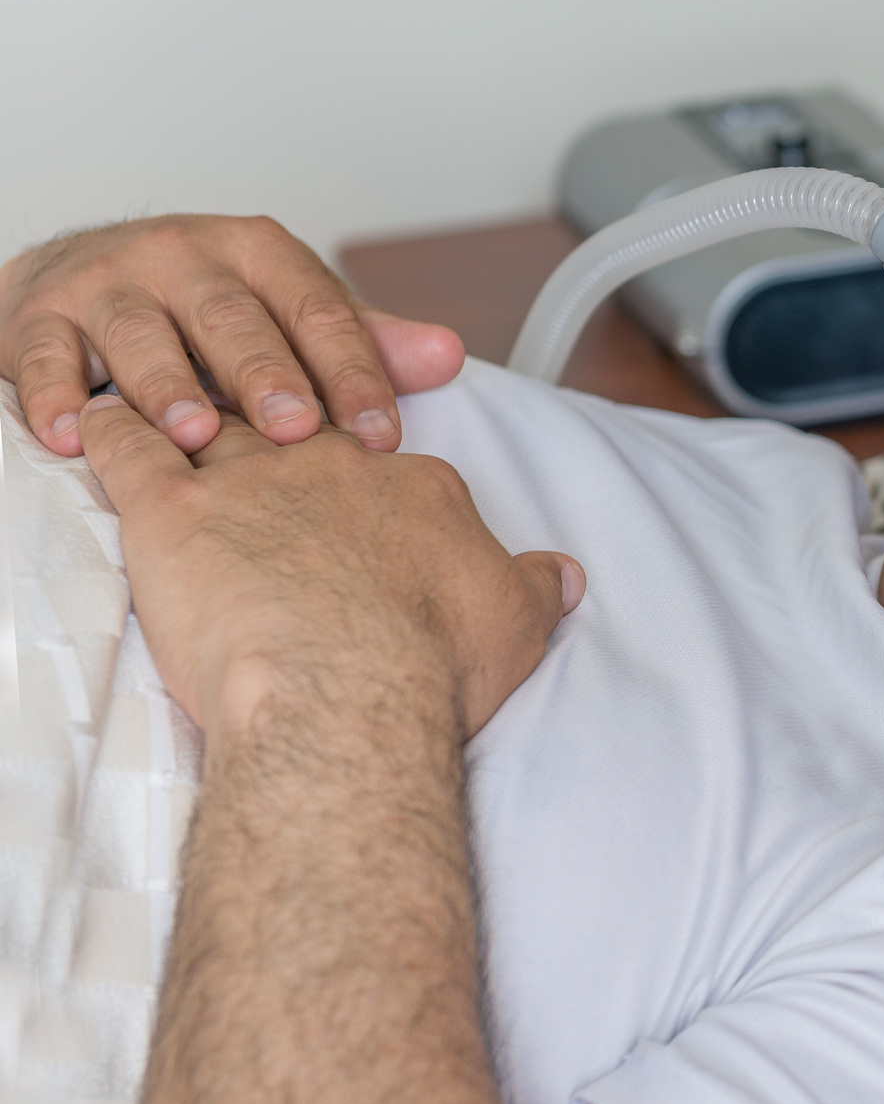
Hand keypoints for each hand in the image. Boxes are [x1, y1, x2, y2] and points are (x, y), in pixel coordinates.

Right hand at [0, 214, 464, 457]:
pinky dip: (55, 394)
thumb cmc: (208, 311)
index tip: (383, 434)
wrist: (83, 279)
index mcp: (259, 255)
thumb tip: (450, 355)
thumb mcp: (289, 315)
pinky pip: (45, 354)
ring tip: (195, 436)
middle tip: (295, 433)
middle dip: (266, 376)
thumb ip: (363, 340)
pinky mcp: (40, 314)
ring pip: (141, 334)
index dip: (353, 372)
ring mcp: (109, 282)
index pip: (317, 312)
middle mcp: (184, 257)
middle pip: (232, 319)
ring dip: (167, 387)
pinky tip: (73, 436)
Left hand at [79, 394, 582, 739]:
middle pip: (300, 428)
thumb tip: (569, 575)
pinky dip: (109, 432)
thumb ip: (538, 588)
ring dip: (188, 413)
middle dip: (281, 427)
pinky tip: (94, 423)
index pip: (390, 462)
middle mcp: (334, 467)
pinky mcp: (174, 511)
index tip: (357, 498)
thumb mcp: (517, 625)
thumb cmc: (433, 665)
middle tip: (261, 439)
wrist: (349, 691)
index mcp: (416, 489)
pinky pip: (129, 450)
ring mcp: (252, 480)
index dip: (371, 475)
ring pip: (212, 422)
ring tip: (167, 411)